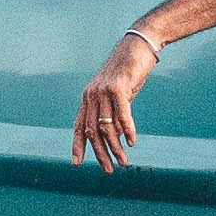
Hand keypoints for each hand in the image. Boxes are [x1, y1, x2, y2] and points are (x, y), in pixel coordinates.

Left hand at [71, 24, 162, 170]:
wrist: (138, 45)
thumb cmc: (130, 70)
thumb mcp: (118, 93)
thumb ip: (113, 112)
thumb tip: (117, 135)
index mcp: (88, 97)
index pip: (79, 125)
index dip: (77, 145)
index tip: (76, 163)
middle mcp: (91, 94)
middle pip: (92, 131)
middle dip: (100, 153)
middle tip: (109, 170)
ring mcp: (103, 91)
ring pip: (106, 126)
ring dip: (115, 147)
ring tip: (123, 161)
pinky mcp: (118, 87)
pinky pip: (121, 115)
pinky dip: (128, 130)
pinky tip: (132, 142)